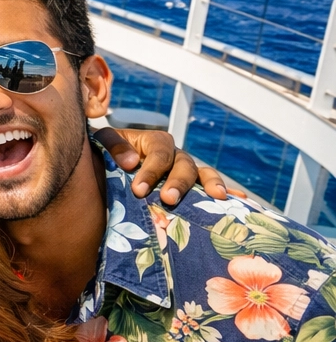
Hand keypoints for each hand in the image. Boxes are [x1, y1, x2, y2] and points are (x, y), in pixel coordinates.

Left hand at [94, 127, 236, 204]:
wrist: (109, 169)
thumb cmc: (108, 155)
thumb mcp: (103, 143)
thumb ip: (113, 145)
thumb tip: (131, 161)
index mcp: (155, 142)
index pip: (159, 153)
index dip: (150, 171)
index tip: (138, 190)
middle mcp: (176, 155)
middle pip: (185, 165)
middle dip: (178, 182)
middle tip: (168, 199)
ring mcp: (187, 171)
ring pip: (204, 175)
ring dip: (211, 185)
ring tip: (217, 197)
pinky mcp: (193, 188)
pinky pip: (211, 189)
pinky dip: (227, 193)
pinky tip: (238, 200)